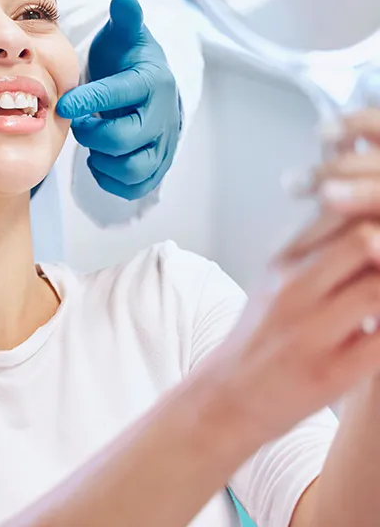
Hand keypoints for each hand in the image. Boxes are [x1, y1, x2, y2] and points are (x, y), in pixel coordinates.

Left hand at [56, 0, 180, 200]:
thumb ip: (124, 20)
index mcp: (151, 82)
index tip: (64, 104)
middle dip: (93, 133)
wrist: (151, 87)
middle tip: (79, 123)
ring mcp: (161, 144)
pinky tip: (99, 161)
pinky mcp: (156, 166)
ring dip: (103, 159)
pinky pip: (136, 186)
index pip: (121, 94)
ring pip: (134, 168)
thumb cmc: (128, 61)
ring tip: (91, 142)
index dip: (91, 100)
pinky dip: (113, 180)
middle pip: (125, 138)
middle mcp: (161, 116)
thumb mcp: (125, 36)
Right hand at [211, 110, 379, 442]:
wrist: (229, 394)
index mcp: (284, 259)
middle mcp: (294, 287)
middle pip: (365, 238)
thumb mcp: (278, 279)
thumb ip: (320, 247)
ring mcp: (312, 328)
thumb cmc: (262, 335)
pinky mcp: (334, 370)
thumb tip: (360, 215)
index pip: (339, 209)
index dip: (372, 201)